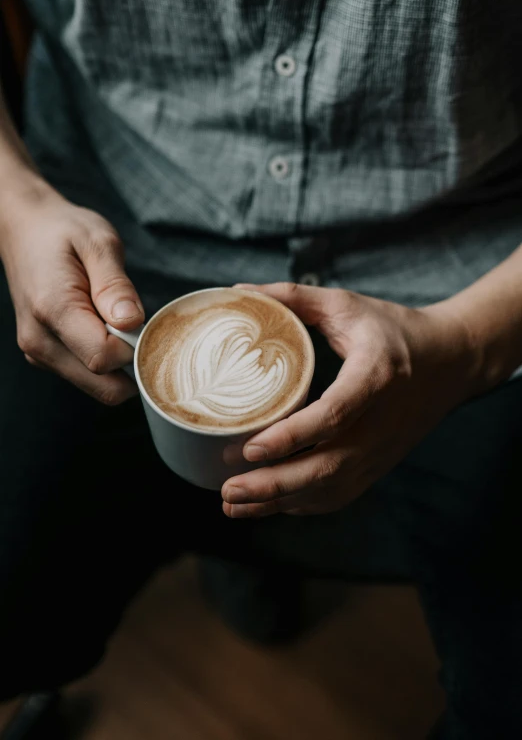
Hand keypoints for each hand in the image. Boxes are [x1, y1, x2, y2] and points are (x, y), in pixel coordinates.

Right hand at [0, 187, 143, 403]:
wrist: (25, 230)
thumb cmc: (64, 232)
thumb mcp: (98, 243)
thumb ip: (116, 285)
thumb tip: (132, 322)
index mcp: (52, 310)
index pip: (104, 358)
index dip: (134, 346)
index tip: (140, 319)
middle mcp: (40, 341)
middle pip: (104, 386)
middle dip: (131, 364)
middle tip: (137, 326)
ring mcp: (40, 354)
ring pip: (99, 387)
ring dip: (119, 364)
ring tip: (116, 321)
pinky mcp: (46, 357)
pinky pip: (89, 377)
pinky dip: (106, 363)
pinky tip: (104, 329)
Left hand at [222, 282, 478, 516]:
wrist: (451, 361)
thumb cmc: (395, 331)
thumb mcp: (348, 305)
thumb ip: (294, 297)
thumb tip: (240, 293)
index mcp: (376, 375)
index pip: (334, 414)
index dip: (291, 435)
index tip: (250, 446)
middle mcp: (380, 423)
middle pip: (327, 467)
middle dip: (274, 484)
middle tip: (227, 488)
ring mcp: (382, 451)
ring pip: (329, 489)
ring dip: (279, 501)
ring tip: (232, 502)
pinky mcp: (379, 465)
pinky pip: (338, 495)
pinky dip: (300, 505)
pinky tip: (266, 504)